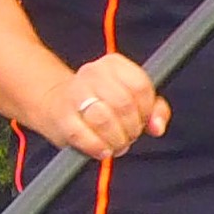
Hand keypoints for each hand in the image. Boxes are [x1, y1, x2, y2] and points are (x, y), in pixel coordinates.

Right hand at [54, 54, 168, 158]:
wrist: (56, 103)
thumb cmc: (101, 103)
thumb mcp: (131, 99)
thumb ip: (154, 109)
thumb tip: (157, 127)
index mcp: (113, 64)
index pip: (140, 86)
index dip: (146, 110)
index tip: (143, 120)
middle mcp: (92, 73)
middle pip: (123, 104)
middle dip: (132, 128)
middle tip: (129, 135)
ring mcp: (74, 93)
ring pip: (103, 119)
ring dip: (116, 139)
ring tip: (116, 143)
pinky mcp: (61, 116)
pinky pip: (83, 136)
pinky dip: (97, 147)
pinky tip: (102, 149)